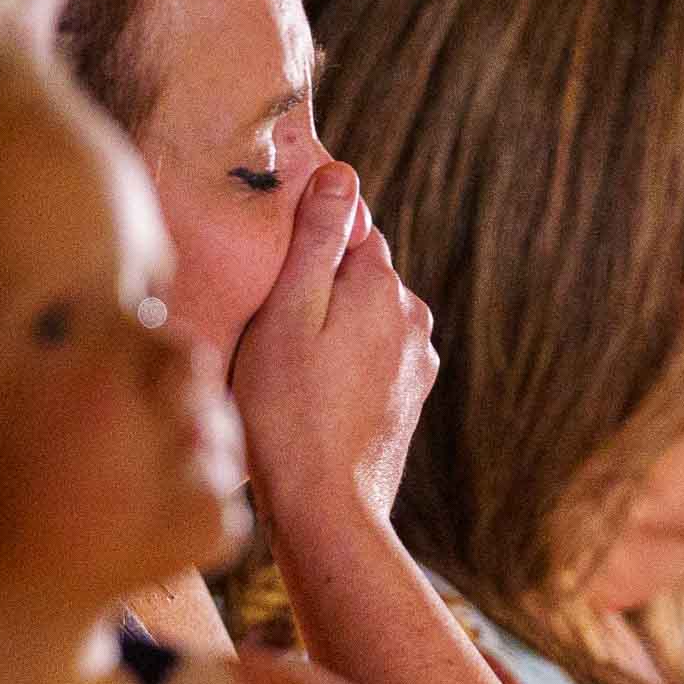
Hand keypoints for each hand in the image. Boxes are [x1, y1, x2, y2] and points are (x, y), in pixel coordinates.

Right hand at [232, 162, 438, 529]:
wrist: (327, 510)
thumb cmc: (288, 411)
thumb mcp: (286, 313)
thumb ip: (316, 240)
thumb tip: (341, 174)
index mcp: (383, 287)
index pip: (349, 227)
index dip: (306, 238)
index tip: (270, 263)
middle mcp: (412, 318)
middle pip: (358, 274)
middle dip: (319, 284)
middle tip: (266, 319)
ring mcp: (416, 363)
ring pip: (364, 319)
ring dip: (330, 327)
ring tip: (283, 362)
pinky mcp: (408, 400)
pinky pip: (370, 360)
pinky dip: (342, 365)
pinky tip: (308, 394)